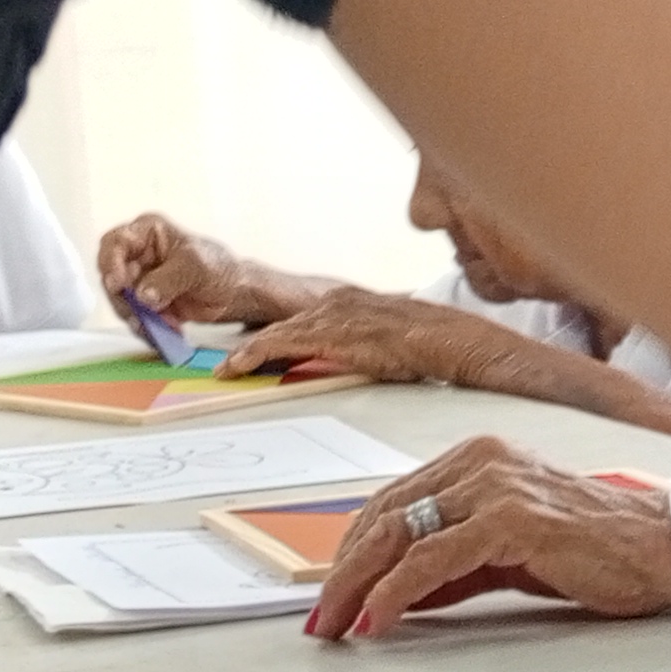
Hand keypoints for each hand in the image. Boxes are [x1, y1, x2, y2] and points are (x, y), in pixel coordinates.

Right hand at [95, 212, 334, 329]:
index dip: (110, 263)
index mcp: (148, 232)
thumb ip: (167, 280)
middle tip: (139, 314)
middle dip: (124, 297)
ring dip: (136, 315)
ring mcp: (140, 279)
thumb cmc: (220, 268)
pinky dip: (145, 326)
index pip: (115, 242)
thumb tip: (143, 295)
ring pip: (121, 299)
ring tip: (160, 324)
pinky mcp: (146, 302)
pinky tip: (164, 330)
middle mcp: (139, 253)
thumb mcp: (195, 267)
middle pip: (112, 275)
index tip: (119, 284)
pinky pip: (134, 315)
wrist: (235, 293)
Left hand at [222, 285, 513, 384]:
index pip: (302, 318)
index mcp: (348, 301)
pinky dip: (252, 355)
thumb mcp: (387, 341)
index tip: (257, 351)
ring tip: (227, 370)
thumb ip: (365, 345)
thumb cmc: (426, 343)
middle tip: (230, 362)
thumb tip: (359, 361)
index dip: (277, 337)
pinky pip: (277, 344)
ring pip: (273, 333)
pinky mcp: (324, 333)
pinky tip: (236, 367)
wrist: (443, 336)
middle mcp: (332, 302)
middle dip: (253, 342)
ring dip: (246, 353)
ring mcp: (326, 315)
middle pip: (282, 322)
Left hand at [307, 438, 670, 635]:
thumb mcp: (510, 555)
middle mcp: (481, 461)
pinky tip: (376, 620)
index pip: (393, 502)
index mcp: (479, 458)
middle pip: (384, 516)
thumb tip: (397, 596)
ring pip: (397, 535)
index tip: (332, 595)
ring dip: (356, 585)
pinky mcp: (509, 520)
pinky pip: (430, 560)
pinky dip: (393, 593)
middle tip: (319, 619)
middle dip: (342, 572)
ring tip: (336, 625)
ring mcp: (494, 486)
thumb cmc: (599, 550)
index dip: (353, 551)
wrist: (667, 550)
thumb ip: (455, 565)